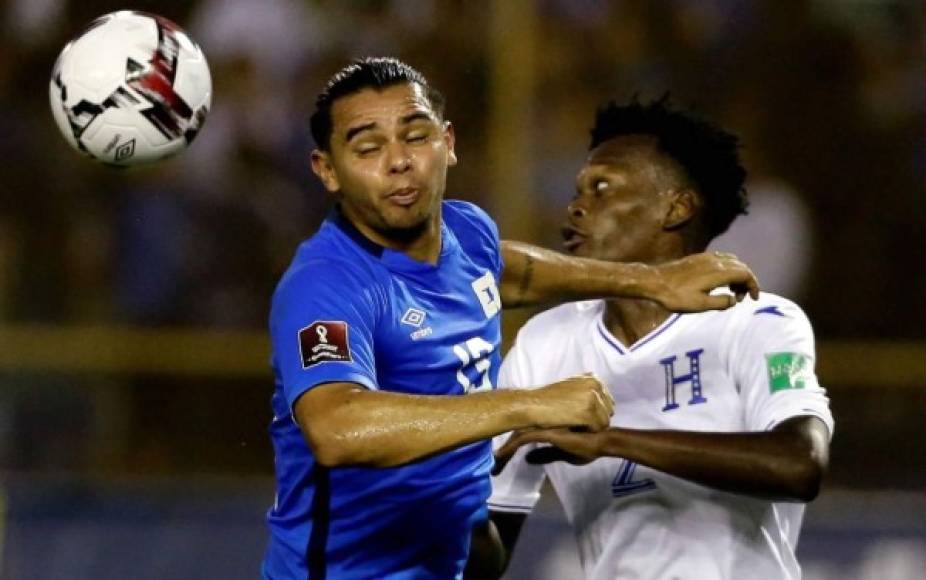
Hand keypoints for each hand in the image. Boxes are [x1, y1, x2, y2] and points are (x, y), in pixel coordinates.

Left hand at [493, 428, 600, 475]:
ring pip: (515, 436)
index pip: (521, 431)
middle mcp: (541, 422)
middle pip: (515, 432)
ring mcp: (542, 425)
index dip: (510, 445)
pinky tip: (501, 458)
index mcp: (544, 425)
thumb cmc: (586, 445)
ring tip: (495, 466)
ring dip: (504, 453)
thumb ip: (545, 454)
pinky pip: (522, 440)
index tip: (500, 458)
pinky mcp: (545, 432)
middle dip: (504, 450)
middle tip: (495, 465)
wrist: (600, 441)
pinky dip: (510, 450)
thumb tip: (526, 459)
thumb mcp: (561, 453)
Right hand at [532, 374, 613, 431]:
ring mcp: (593, 398)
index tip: (578, 413)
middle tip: (576, 420)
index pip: (607, 400)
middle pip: (609, 410)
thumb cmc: (548, 399)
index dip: (595, 411)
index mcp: (593, 377)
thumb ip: (587, 390)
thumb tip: (603, 403)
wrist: (532, 405)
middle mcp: (596, 384)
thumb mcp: (570, 386)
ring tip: (573, 423)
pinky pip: (598, 428)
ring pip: (605, 421)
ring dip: (591, 426)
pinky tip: (573, 426)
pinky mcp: (589, 412)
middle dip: (595, 418)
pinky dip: (587, 431)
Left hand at [645, 252, 759, 311]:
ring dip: (737, 275)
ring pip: (732, 262)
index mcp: (718, 272)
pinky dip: (727, 269)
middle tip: (741, 298)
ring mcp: (706, 257)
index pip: (745, 274)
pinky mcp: (698, 258)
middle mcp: (715, 261)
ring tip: (731, 292)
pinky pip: (721, 259)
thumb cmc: (676, 296)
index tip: (754, 298)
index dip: (754, 286)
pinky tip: (720, 282)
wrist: (654, 282)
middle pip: (741, 267)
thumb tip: (734, 300)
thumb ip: (721, 302)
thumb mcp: (700, 305)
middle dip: (746, 282)